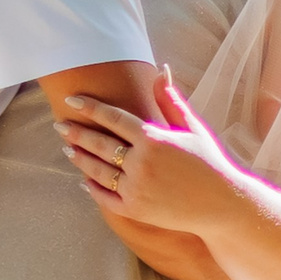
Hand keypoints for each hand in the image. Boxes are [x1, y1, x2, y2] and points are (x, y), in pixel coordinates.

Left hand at [58, 74, 242, 235]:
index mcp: (154, 139)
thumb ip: (171, 101)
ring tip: (68, 148)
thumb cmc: (208, 162)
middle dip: (76, 133)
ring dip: (80, 158)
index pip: (113, 118)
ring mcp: (136, 188)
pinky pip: (106, 197)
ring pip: (98, 170)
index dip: (90, 108)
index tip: (72, 100)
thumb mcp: (192, 128)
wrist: (221, 205)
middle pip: (99, 144)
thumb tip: (161, 69)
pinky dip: (93, 187)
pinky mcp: (135, 210)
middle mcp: (141, 163)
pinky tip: (84, 179)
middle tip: (59, 124)